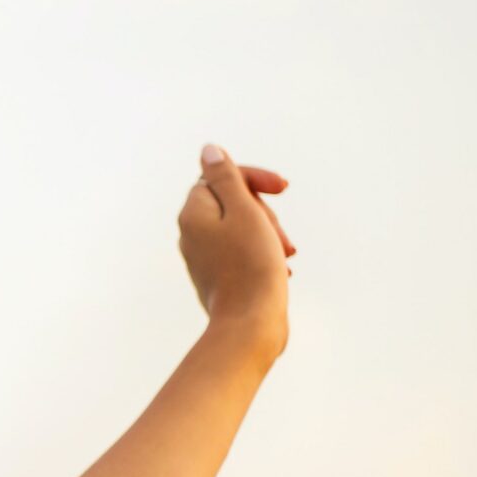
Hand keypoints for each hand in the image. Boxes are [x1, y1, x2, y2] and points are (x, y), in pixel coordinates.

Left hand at [177, 144, 293, 338]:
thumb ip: (226, 178)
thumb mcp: (243, 211)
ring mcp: (203, 257)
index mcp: (192, 214)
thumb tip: (209, 151)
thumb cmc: (251, 266)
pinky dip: (264, 254)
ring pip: (243, 228)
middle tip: (280, 236)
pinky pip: (244, 253)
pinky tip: (281, 270)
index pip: (221, 176)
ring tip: (286, 255)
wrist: (250, 325)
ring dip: (269, 234)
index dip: (254, 178)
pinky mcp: (218, 276)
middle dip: (264, 212)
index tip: (283, 188)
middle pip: (234, 203)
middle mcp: (191, 234)